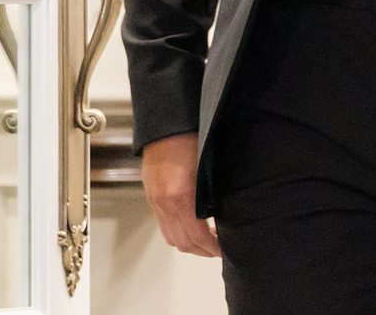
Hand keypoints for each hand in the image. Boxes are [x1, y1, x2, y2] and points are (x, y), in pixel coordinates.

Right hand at [141, 132, 219, 256]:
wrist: (165, 125)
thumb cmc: (190, 138)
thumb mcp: (207, 167)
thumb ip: (211, 194)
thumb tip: (221, 213)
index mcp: (181, 196)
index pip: (197, 235)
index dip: (212, 247)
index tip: (223, 248)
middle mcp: (165, 203)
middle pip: (182, 242)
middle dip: (201, 250)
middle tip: (217, 249)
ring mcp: (156, 201)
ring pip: (171, 237)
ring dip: (189, 244)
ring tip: (205, 240)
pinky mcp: (152, 197)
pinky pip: (163, 224)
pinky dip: (178, 231)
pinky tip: (190, 225)